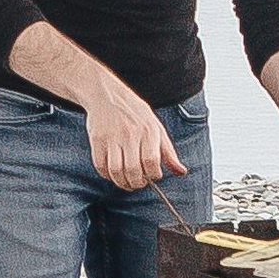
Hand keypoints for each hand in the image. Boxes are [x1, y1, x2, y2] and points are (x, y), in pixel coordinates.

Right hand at [84, 75, 183, 191]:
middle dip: (137, 183)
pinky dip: (107, 175)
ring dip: (121, 183)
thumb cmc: (134, 112)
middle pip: (133, 170)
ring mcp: (112, 137)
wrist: (106, 94)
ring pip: (116, 171)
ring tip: (126, 181)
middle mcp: (130, 134)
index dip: (153, 175)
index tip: (152, 176)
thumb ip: (168, 152)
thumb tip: (181, 172)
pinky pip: (100, 166)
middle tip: (138, 183)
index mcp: (148, 131)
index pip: (152, 162)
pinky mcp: (97, 139)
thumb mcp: (156, 127)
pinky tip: (112, 173)